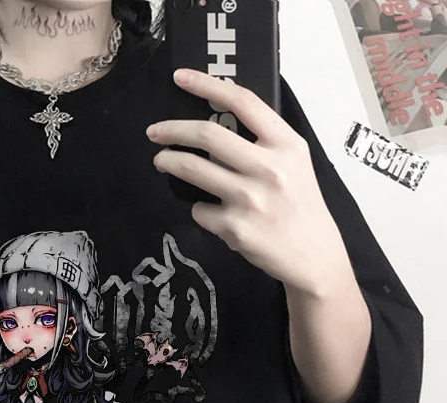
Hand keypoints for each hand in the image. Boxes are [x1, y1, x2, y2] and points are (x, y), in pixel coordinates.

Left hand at [148, 69, 352, 297]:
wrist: (313, 256)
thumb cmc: (299, 205)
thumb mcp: (294, 163)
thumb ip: (263, 142)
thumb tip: (215, 124)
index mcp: (287, 145)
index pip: (243, 102)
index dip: (207, 85)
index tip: (181, 78)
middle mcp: (269, 168)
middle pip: (208, 135)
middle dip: (172, 130)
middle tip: (155, 132)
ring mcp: (250, 199)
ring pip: (193, 170)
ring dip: (169, 162)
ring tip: (162, 162)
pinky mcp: (235, 228)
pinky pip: (200, 211)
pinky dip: (199, 210)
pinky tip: (214, 215)